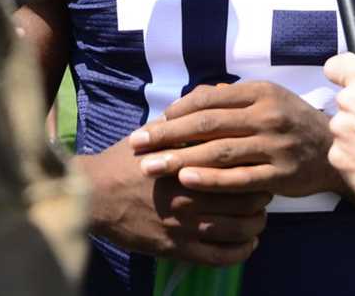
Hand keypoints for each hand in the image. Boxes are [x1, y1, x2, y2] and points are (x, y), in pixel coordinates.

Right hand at [77, 135, 269, 265]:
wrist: (93, 195)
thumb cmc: (123, 162)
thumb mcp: (152, 134)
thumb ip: (184, 122)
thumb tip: (212, 96)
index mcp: (188, 165)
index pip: (238, 168)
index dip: (254, 167)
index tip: (255, 165)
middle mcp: (192, 196)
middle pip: (248, 200)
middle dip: (261, 196)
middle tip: (261, 192)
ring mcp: (186, 226)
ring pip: (241, 230)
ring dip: (256, 225)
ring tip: (257, 219)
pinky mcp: (178, 249)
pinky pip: (222, 257)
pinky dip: (241, 251)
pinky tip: (246, 243)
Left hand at [129, 81, 341, 197]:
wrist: (333, 150)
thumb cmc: (289, 121)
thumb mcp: (265, 99)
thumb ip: (229, 98)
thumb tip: (185, 101)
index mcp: (260, 92)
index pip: (210, 99)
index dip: (177, 111)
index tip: (152, 122)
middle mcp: (267, 116)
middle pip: (208, 125)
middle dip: (168, 134)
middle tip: (138, 144)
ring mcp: (274, 146)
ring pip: (219, 152)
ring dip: (181, 159)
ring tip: (152, 166)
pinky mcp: (280, 175)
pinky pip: (239, 178)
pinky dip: (211, 179)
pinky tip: (186, 180)